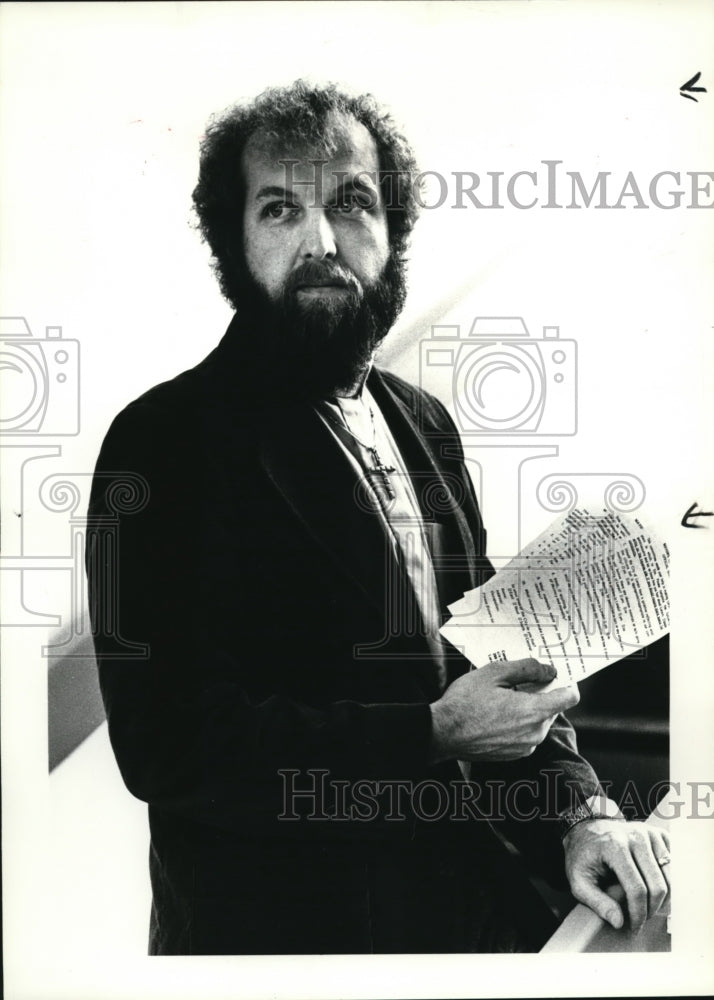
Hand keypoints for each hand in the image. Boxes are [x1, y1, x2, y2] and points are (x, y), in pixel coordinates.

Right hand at [429, 658, 578, 762]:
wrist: (442, 733)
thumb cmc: (465, 702)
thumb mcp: (494, 673)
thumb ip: (527, 668)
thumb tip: (548, 670)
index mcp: (534, 711)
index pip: (570, 697)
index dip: (566, 682)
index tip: (554, 675)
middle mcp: (535, 733)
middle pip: (552, 707)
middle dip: (540, 693)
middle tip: (516, 682)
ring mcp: (525, 747)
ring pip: (539, 721)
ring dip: (528, 708)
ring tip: (502, 698)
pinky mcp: (514, 755)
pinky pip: (527, 734)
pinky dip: (518, 723)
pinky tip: (497, 714)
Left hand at [564, 819, 670, 931]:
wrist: (585, 829)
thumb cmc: (581, 856)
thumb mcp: (577, 881)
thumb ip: (596, 902)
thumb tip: (619, 922)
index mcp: (615, 846)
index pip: (637, 889)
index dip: (638, 913)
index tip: (634, 927)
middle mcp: (635, 836)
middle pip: (657, 885)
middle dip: (651, 909)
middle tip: (641, 918)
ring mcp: (649, 833)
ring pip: (669, 876)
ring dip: (662, 898)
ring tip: (647, 906)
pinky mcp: (657, 834)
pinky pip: (672, 863)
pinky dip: (668, 880)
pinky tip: (653, 887)